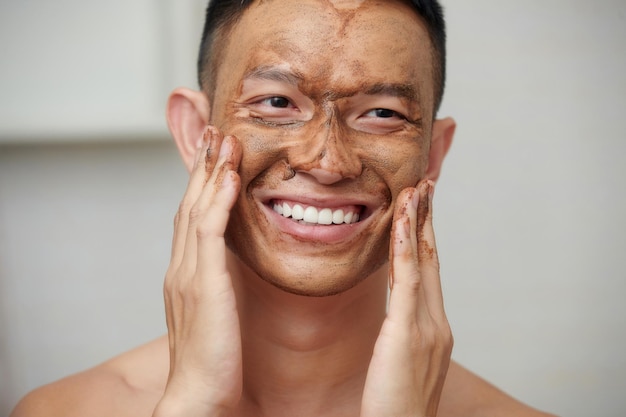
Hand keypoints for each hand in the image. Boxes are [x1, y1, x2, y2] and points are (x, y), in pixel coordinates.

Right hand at [153, 126, 242, 416]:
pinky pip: (210, 233)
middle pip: (190, 204)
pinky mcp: (204, 283)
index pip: (192, 217)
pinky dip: (218, 201)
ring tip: (224, 140)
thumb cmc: (213, 358)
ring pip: (197, 210)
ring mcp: (189, 273)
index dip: (202, 183)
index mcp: (186, 273)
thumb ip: (219, 283)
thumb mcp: (216, 311)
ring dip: (211, 172)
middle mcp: (182, 267)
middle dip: (203, 166)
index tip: (216, 155)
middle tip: (216, 131)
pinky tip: (229, 177)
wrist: (198, 393)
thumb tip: (234, 266)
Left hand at [361, 180, 452, 416]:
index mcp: (435, 329)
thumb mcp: (402, 364)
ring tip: (415, 189)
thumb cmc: (396, 406)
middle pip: (431, 260)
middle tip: (426, 184)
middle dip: (428, 219)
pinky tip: (402, 220)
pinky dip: (404, 247)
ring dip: (418, 222)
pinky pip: (406, 282)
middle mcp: (437, 323)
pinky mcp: (407, 333)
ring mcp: (427, 327)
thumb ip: (403, 336)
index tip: (422, 209)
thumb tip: (395, 319)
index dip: (426, 238)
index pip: (429, 273)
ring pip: (422, 263)